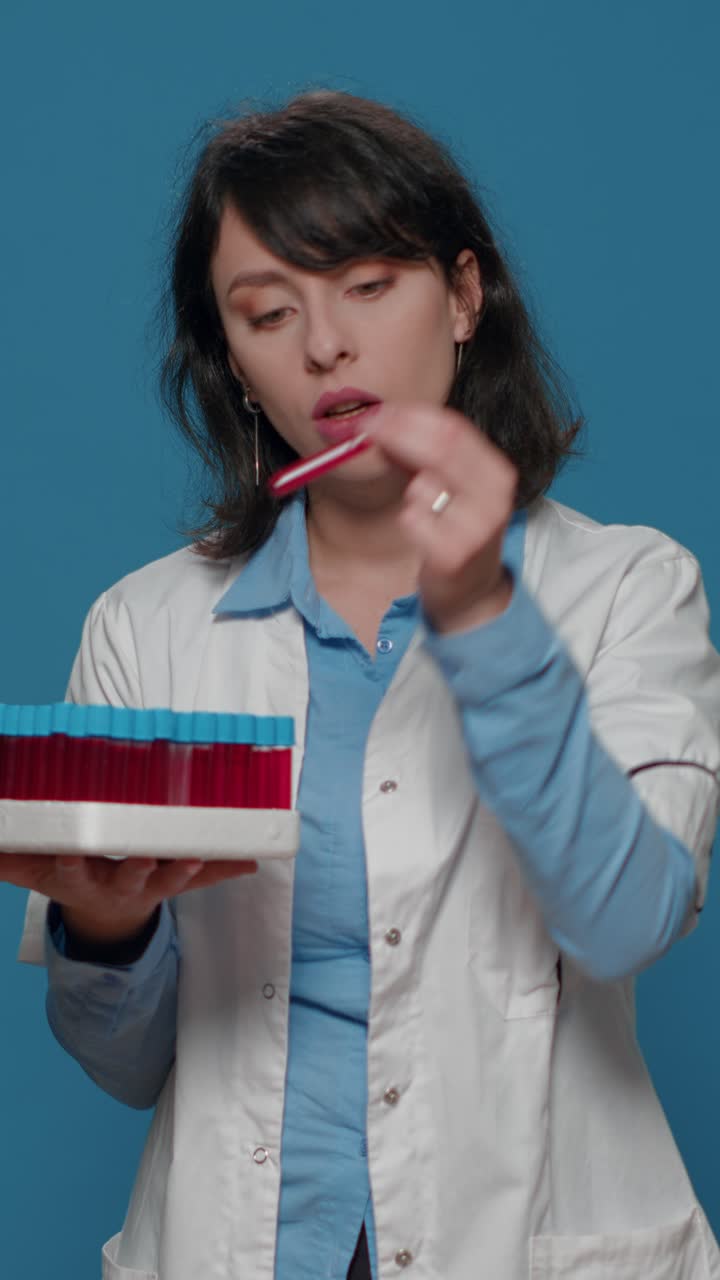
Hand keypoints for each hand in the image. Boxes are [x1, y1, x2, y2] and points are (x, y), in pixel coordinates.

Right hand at [0, 852, 256, 944]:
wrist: (106, 916)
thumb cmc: (73, 878)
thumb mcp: (36, 873)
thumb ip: (8, 860)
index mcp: (84, 881)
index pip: (75, 872)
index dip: (73, 864)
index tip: (72, 855)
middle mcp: (120, 885)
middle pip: (131, 877)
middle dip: (140, 867)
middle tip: (148, 856)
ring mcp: (152, 886)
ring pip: (172, 879)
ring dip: (188, 869)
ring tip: (201, 856)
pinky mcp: (177, 881)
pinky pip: (206, 879)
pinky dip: (227, 869)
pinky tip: (250, 860)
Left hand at [364, 404, 516, 632]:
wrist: (471, 591)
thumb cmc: (455, 528)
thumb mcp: (448, 482)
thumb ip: (422, 452)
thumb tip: (380, 420)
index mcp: (495, 471)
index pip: (452, 427)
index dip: (410, 416)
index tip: (376, 412)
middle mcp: (494, 496)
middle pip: (441, 447)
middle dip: (396, 433)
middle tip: (363, 429)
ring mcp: (477, 527)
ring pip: (422, 485)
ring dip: (408, 488)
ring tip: (416, 501)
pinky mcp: (454, 555)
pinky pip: (413, 520)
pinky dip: (409, 519)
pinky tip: (421, 531)